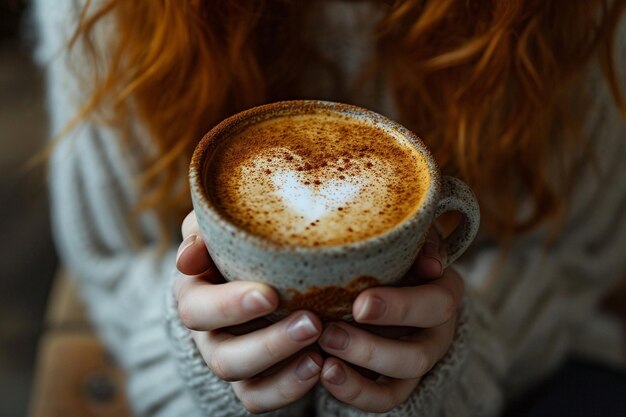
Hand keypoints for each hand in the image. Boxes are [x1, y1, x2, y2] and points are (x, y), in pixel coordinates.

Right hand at [174, 211, 322, 413]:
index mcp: (195, 293)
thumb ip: (204, 229)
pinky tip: (319, 366)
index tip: (269, 295)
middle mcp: (207, 333)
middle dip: (268, 343)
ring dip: (283, 366)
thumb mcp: (219, 227)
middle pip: (223, 355)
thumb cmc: (238, 242)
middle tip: (310, 322)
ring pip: (243, 380)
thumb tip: (189, 256)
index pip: (198, 309)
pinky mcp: (250, 380)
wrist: (258, 270)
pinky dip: (288, 388)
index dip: (229, 306)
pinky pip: (259, 398)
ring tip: (320, 351)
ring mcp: (229, 359)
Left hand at [318, 227, 464, 412]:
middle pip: (417, 356)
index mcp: (444, 292)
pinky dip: (353, 392)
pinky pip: (380, 399)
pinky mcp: (393, 381)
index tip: (360, 304)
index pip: (436, 304)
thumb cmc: (394, 250)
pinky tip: (326, 373)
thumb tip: (430, 263)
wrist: (381, 275)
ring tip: (323, 357)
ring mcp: (416, 362)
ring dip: (358, 373)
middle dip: (371, 348)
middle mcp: (436, 333)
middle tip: (330, 333)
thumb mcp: (408, 236)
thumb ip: (420, 240)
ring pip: (397, 382)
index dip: (400, 308)